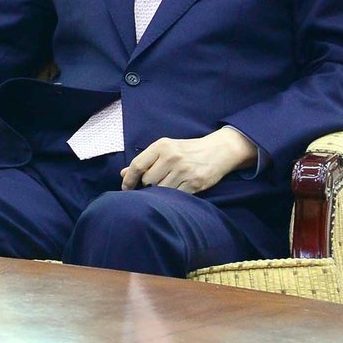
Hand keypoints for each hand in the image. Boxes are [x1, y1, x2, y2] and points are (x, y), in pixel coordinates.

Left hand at [121, 127, 257, 193]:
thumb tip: (123, 173)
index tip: (125, 188)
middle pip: (147, 181)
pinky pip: (175, 196)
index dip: (128, 179)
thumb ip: (145, 160)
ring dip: (160, 192)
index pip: (137, 165)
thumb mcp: (165, 148)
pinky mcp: (194, 183)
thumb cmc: (187, 150)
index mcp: (162, 146)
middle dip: (147, 185)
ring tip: (168, 184)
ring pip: (160, 190)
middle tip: (155, 183)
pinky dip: (173, 196)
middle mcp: (172, 157)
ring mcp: (184, 171)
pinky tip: (177, 188)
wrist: (219, 151)